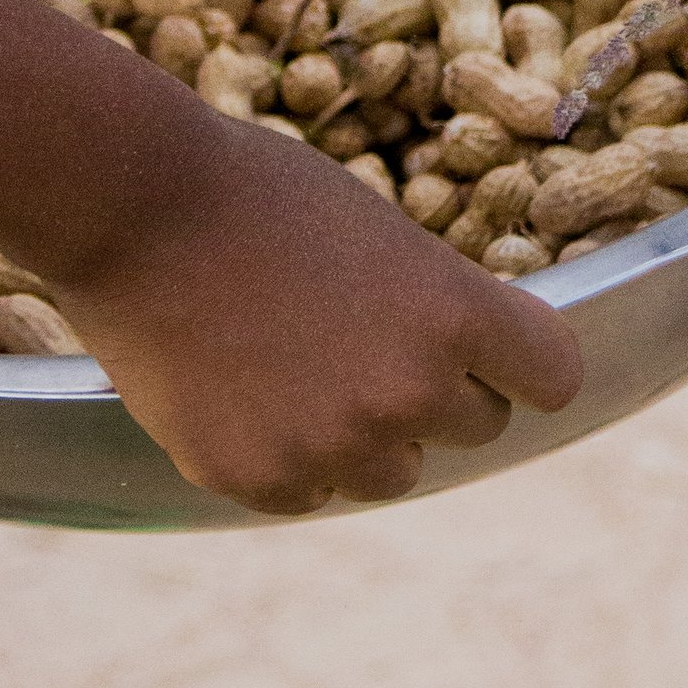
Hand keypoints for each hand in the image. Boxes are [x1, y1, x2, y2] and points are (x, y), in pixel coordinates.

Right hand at [46, 120, 583, 511]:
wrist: (135, 206)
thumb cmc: (260, 194)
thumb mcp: (380, 234)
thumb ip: (430, 310)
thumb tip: (461, 369)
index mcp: (453, 314)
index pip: (552, 376)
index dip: (522, 363)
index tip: (499, 357)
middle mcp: (407, 392)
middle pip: (473, 427)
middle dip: (435, 394)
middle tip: (366, 344)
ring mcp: (330, 446)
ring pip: (389, 472)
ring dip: (361, 436)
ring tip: (294, 364)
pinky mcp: (256, 479)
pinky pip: (306, 493)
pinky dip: (284, 456)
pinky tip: (241, 391)